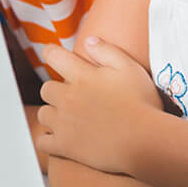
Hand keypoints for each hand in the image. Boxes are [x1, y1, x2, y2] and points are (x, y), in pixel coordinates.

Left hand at [37, 39, 160, 174]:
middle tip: (71, 97)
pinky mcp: (65, 146)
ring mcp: (64, 123)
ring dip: (52, 114)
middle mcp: (68, 97)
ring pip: (43, 114)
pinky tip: (60, 139)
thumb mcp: (130, 68)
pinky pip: (42, 141)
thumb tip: (89, 40)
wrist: (145, 141)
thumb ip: (107, 51)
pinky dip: (48, 139)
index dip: (51, 53)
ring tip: (68, 119)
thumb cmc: (141, 104)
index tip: (53, 55)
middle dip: (56, 90)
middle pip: (46, 89)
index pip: (53, 56)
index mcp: (82, 76)